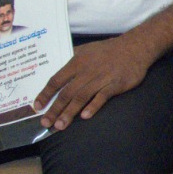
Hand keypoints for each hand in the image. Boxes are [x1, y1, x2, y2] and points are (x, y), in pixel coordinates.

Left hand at [35, 35, 158, 129]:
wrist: (135, 47)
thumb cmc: (108, 50)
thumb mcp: (86, 50)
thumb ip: (71, 59)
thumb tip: (54, 70)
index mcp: (77, 62)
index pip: (56, 80)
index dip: (45, 94)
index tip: (37, 107)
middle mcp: (87, 71)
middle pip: (67, 93)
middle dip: (55, 109)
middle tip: (46, 122)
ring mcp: (102, 78)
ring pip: (81, 97)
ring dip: (70, 112)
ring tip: (61, 125)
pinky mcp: (116, 84)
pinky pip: (102, 97)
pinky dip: (93, 106)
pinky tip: (85, 116)